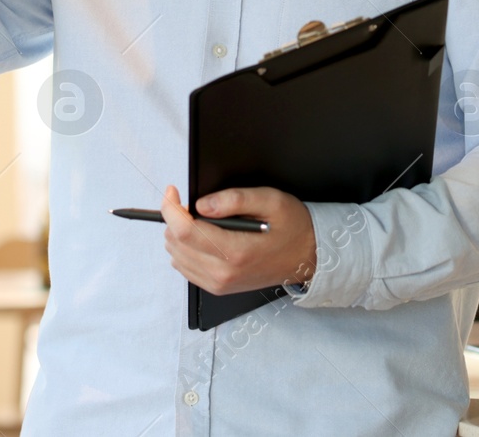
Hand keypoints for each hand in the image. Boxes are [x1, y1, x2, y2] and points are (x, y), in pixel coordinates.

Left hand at [160, 184, 317, 295]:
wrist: (307, 257)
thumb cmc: (292, 227)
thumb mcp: (271, 201)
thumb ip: (235, 199)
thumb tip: (202, 204)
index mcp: (235, 251)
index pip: (184, 232)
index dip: (170, 208)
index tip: (172, 191)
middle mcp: (223, 273)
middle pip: (175, 244)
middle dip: (176, 219)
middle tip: (193, 205)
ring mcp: (218, 284)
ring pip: (176, 256)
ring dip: (179, 234)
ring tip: (200, 220)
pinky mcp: (217, 287)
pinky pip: (185, 267)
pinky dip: (185, 249)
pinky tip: (202, 237)